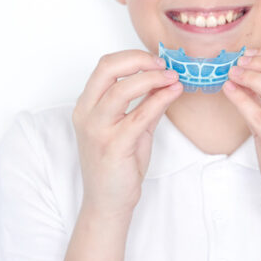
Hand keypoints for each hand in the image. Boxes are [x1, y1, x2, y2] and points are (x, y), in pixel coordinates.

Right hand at [72, 50, 182, 219]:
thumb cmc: (118, 165)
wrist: (109, 203)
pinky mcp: (113, 146)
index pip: (105, 66)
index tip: (157, 60)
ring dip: (152, 78)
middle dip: (139, 60)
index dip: (132, 57)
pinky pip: (138, 115)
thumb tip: (168, 80)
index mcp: (87, 106)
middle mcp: (86, 114)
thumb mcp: (134, 127)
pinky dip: (158, 100)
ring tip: (173, 78)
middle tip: (164, 64)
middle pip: (107, 69)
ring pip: (122, 89)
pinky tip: (173, 93)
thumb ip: (147, 103)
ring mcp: (97, 130)